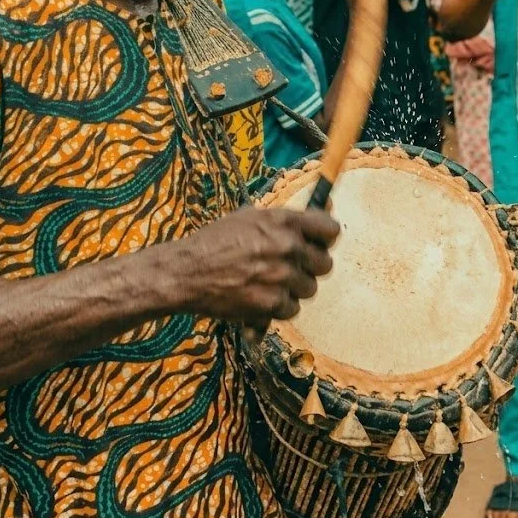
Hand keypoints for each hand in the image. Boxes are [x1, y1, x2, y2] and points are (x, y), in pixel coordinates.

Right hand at [185, 206, 338, 334]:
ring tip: (269, 283)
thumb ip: (285, 218)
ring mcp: (281, 276)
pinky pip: (292, 308)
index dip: (325, 239)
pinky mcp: (272, 303)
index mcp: (283, 221)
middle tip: (290, 268)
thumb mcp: (249, 217)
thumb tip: (326, 208)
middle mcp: (287, 247)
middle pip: (325, 264)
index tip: (317, 244)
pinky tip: (260, 297)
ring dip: (293, 288)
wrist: (187, 272)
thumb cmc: (215, 242)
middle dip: (309, 267)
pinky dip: (278, 307)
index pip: (330, 230)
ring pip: (309, 288)